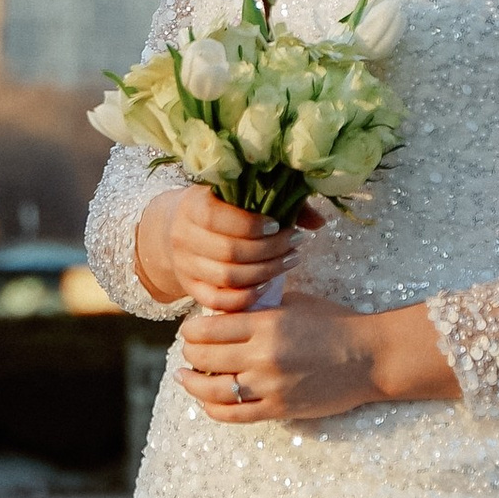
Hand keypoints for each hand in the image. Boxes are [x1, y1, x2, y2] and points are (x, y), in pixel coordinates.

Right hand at [135, 184, 315, 312]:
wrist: (179, 229)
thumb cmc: (222, 208)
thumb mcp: (240, 196)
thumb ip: (281, 203)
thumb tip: (319, 222)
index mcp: (192, 206)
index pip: (217, 218)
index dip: (251, 225)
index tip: (278, 225)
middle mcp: (183, 236)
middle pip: (229, 252)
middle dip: (270, 250)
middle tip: (295, 244)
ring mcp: (184, 265)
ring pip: (227, 277)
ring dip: (265, 272)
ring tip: (289, 260)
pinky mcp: (190, 288)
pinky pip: (218, 301)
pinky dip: (246, 297)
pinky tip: (268, 285)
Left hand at [177, 295, 458, 424]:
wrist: (369, 357)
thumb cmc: (333, 324)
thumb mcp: (293, 303)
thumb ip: (257, 308)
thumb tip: (220, 314)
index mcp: (265, 325)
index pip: (206, 329)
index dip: (191, 330)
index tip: (190, 330)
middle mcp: (263, 357)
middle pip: (203, 358)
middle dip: (190, 353)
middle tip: (189, 351)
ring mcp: (269, 387)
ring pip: (211, 390)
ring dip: (192, 383)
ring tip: (185, 377)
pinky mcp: (278, 409)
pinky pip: (233, 415)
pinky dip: (212, 408)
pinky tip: (205, 401)